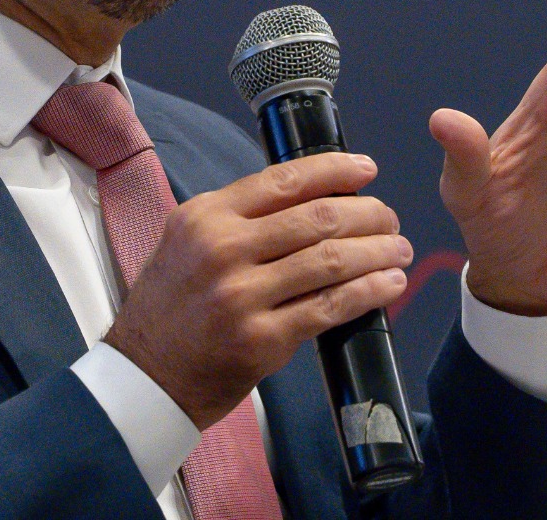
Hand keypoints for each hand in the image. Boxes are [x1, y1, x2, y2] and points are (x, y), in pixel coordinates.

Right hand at [105, 152, 411, 428]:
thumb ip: (237, 218)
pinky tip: (388, 284)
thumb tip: (310, 198)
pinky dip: (368, 292)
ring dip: (377, 251)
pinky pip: (330, 307)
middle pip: (317, 218)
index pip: (284, 181)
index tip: (366, 170)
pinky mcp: (262, 339)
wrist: (147, 376)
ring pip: (330, 260)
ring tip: (399, 248)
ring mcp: (242, 296)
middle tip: (388, 217)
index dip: (334, 171)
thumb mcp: (187, 241)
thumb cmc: (171, 307)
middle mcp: (222, 249)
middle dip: (367, 213)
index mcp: (205, 217)